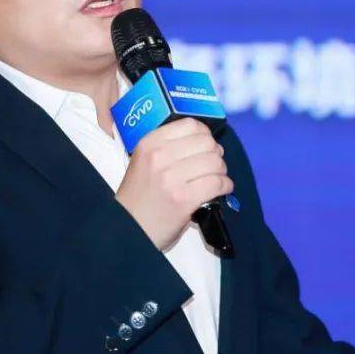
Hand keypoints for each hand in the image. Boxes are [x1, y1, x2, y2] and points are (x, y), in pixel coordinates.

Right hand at [115, 118, 233, 250]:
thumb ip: (168, 147)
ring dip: (221, 171)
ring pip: (215, 162)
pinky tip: (221, 190)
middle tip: (212, 165)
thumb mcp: (144, 161)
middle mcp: (160, 156)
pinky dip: (225, 186)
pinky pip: (217, 183)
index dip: (204, 134)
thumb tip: (205, 140)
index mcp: (149, 143)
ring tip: (216, 179)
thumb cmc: (139, 197)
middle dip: (215, 154)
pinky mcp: (184, 198)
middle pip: (207, 143)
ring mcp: (172, 177)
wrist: (129, 228)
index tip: (205, 146)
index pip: (190, 125)